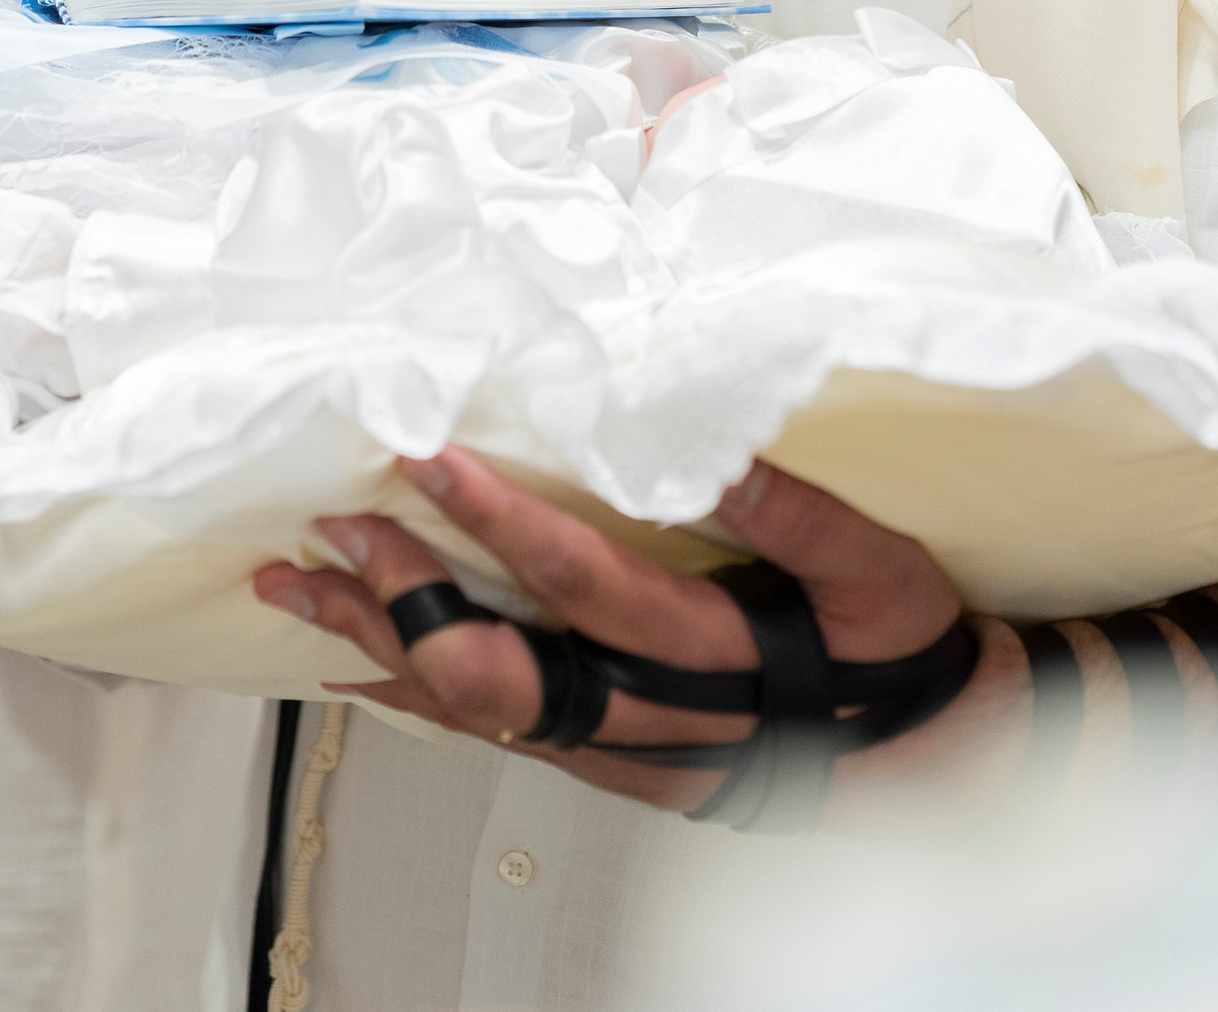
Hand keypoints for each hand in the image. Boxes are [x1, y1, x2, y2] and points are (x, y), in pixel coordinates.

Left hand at [252, 449, 1015, 812]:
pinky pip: (488, 734)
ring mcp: (613, 751)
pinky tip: (352, 663)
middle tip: (331, 525)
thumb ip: (796, 514)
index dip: (499, 521)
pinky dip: (410, 696)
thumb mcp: (877, 574)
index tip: (430, 458)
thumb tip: (713, 451)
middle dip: (402, 594)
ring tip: (296, 587)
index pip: (580, 582)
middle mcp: (642, 716)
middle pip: (494, 664)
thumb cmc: (896, 655)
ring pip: (472, 706)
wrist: (921, 763)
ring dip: (376, 643)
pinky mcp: (603, 765)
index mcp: (707, 655)